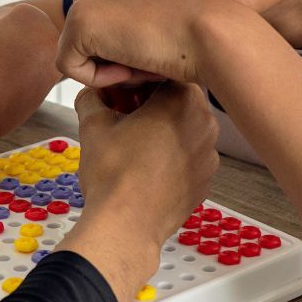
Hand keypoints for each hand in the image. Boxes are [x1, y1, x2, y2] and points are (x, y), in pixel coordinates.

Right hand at [54, 82, 218, 301]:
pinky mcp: (207, 178)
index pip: (161, 74)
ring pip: (185, 129)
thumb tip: (92, 93)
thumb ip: (93, 98)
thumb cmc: (113, 176)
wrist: (126, 226)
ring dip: (164, 130)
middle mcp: (205, 123)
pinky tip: (148, 167)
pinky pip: (190, 156)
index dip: (138, 82)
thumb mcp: (93, 126)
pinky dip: (173, 156)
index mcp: (181, 100)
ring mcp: (210, 153)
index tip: (122, 93)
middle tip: (125, 116)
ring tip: (135, 145)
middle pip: (177, 100)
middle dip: (152, 105)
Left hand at [55, 0, 248, 88]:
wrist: (212, 34)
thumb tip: (118, 46)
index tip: (158, 49)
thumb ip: (138, 22)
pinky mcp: (78, 21)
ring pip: (80, 51)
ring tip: (145, 65)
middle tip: (152, 61)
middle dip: (115, 57)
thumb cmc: (201, 34)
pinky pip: (69, 66)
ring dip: (110, 68)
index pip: (106, 19)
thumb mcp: (168, 18)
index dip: (127, 46)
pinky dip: (98, 79)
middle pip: (90, 36)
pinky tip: (130, 70)